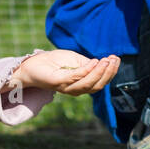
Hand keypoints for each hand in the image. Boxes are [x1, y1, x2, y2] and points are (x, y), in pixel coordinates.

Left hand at [5, 50, 120, 96]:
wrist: (32, 64)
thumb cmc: (54, 62)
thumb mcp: (75, 60)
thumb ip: (88, 64)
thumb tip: (103, 63)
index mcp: (80, 85)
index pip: (100, 83)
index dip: (110, 72)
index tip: (117, 59)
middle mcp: (75, 89)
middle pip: (97, 86)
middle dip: (108, 73)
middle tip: (114, 59)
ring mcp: (66, 87)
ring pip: (88, 84)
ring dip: (100, 72)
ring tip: (106, 60)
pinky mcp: (57, 82)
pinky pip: (76, 77)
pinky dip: (87, 70)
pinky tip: (94, 61)